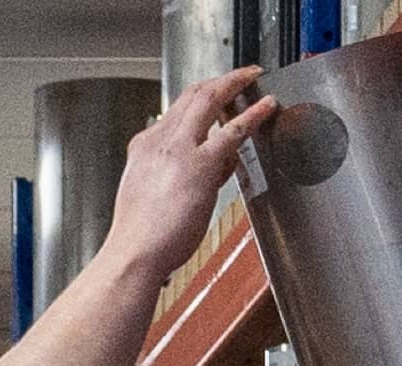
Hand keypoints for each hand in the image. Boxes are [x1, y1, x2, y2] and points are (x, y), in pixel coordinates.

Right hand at [99, 68, 278, 270]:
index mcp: (144, 148)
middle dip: (217, 81)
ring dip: (233, 83)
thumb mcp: (152, 195)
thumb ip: (181, 175)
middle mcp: (159, 140)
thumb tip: (215, 169)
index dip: (199, 100)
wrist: (134, 252)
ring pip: (208, 99)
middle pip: (190, 95)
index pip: (174, 113)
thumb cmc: (142, 236)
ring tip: (252, 77)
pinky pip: (233, 130)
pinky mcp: (200, 163)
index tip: (215, 97)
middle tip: (238, 76)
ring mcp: (178, 149)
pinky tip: (267, 107)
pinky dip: (253, 113)